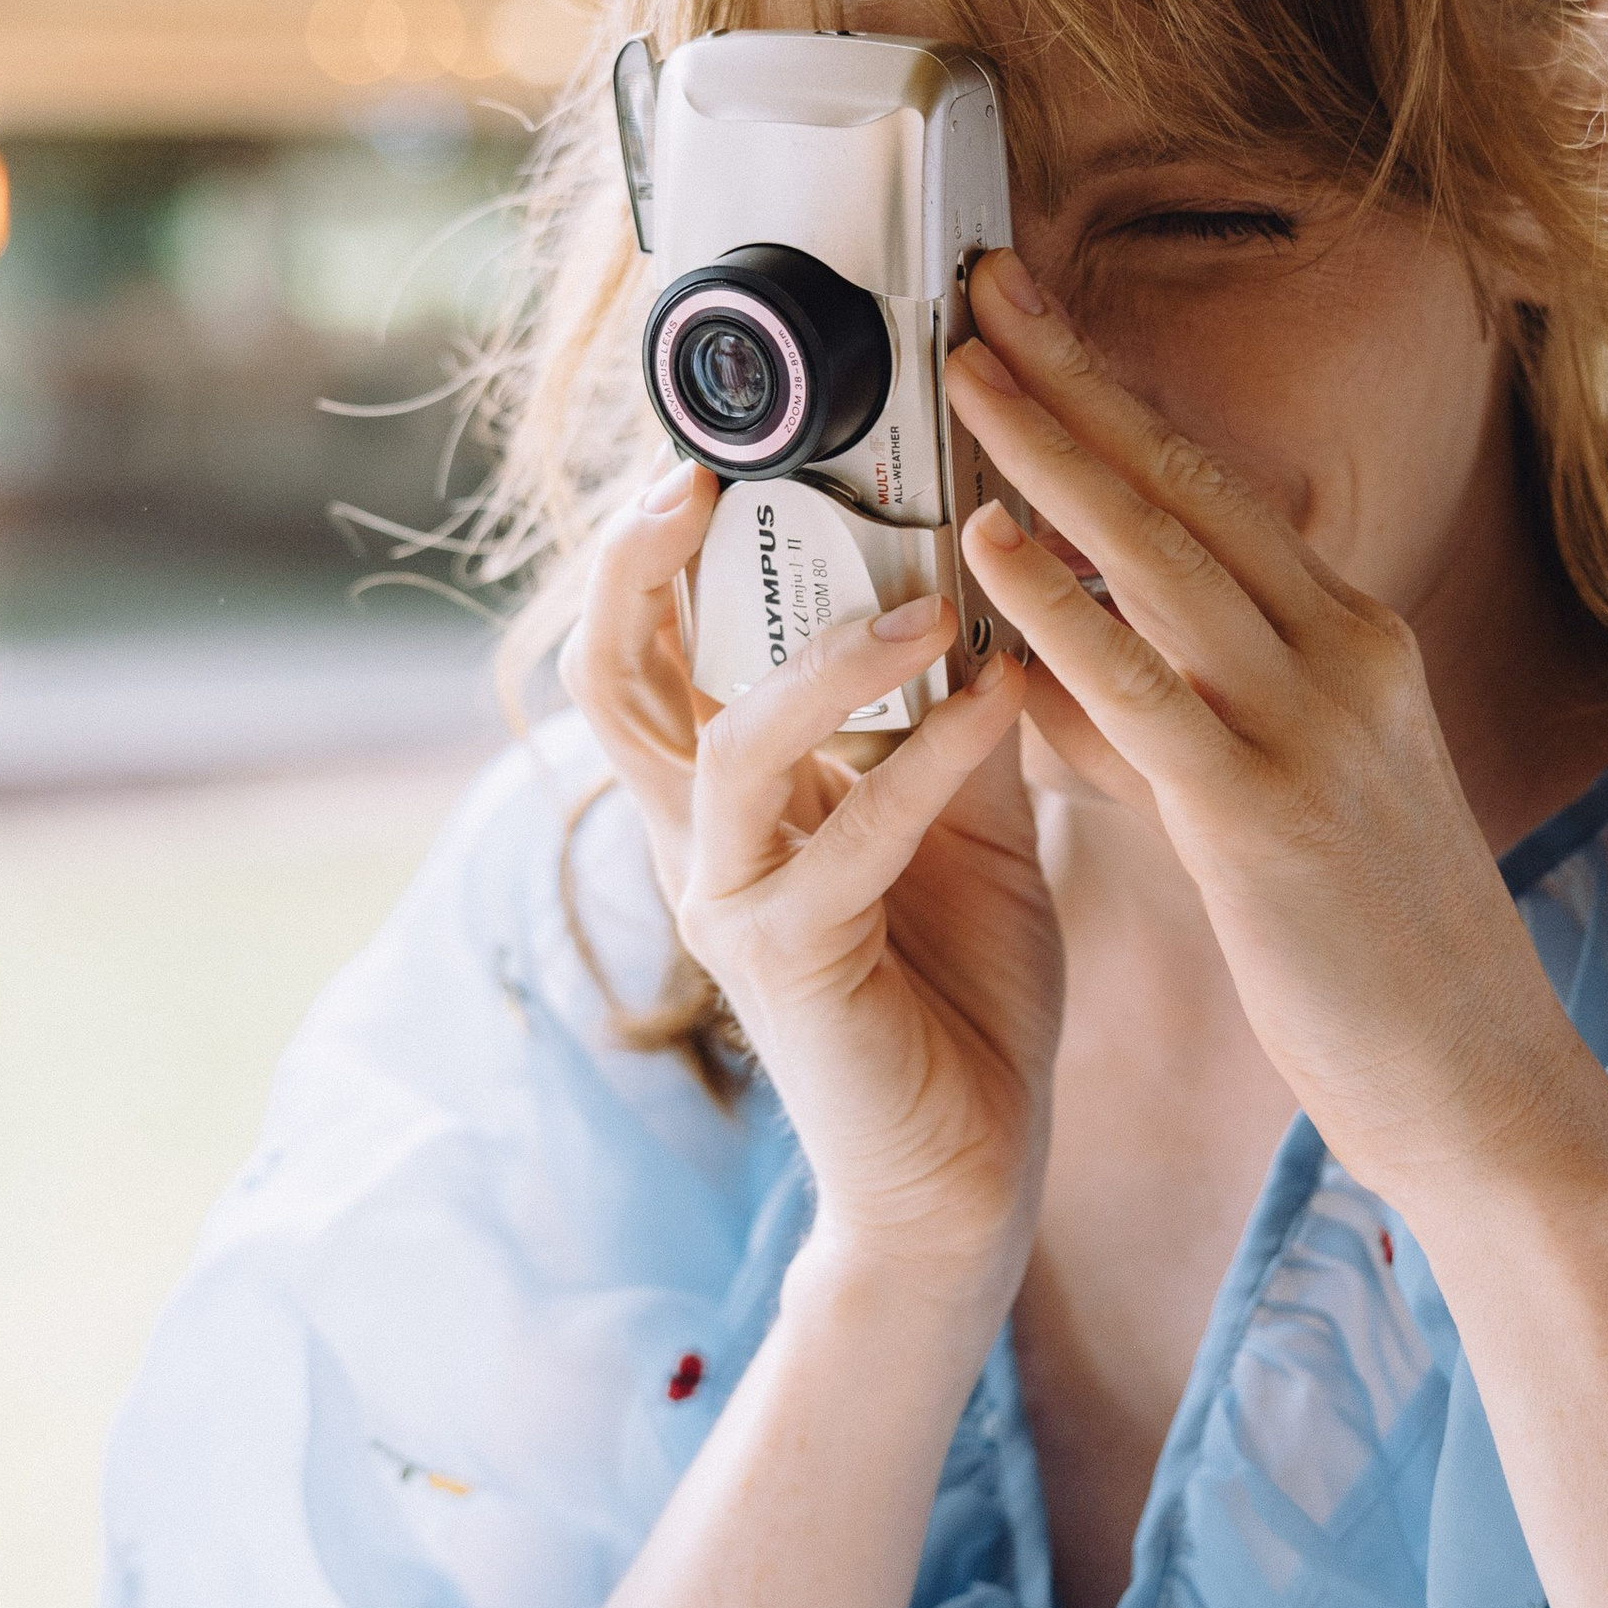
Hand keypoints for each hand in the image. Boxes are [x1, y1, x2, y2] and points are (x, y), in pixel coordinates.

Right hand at [561, 462, 1063, 1313]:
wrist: (967, 1172)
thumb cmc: (962, 988)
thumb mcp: (969, 814)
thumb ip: (953, 705)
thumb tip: (986, 563)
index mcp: (729, 790)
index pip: (654, 639)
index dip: (664, 538)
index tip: (730, 435)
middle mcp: (699, 836)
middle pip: (611, 673)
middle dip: (642, 561)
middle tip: (709, 466)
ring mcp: (730, 902)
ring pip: (724, 744)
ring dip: (831, 656)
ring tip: (934, 597)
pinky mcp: (787, 964)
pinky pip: (843, 838)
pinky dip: (924, 761)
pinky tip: (996, 703)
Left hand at [945, 259, 1598, 1217]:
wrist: (1484, 1083)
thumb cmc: (1370, 953)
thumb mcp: (1272, 803)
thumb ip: (1160, 725)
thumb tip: (1038, 667)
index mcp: (1352, 640)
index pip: (1217, 487)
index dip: (1116, 394)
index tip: (1031, 316)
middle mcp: (1345, 655)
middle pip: (1188, 485)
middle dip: (1077, 377)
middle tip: (980, 283)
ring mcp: (1313, 728)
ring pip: (1165, 557)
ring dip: (1056, 454)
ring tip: (964, 371)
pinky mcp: (1267, 816)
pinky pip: (1148, 689)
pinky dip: (1063, 606)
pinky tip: (991, 547)